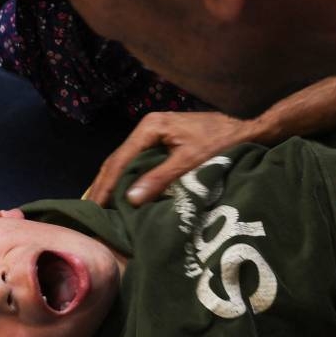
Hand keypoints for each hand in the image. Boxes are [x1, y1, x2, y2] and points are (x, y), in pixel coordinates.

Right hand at [87, 111, 262, 205]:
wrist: (247, 127)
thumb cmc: (221, 141)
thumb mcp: (190, 161)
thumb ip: (160, 178)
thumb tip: (129, 197)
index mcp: (150, 127)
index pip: (119, 160)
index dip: (105, 185)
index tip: (93, 206)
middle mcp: (148, 127)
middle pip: (117, 159)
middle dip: (102, 185)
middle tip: (88, 209)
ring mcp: (154, 133)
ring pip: (125, 161)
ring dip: (111, 182)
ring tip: (98, 204)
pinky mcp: (162, 141)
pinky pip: (137, 162)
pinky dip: (126, 178)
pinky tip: (120, 193)